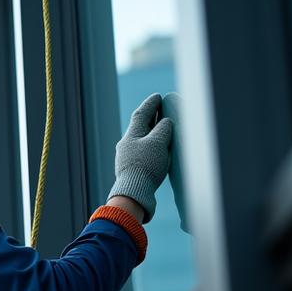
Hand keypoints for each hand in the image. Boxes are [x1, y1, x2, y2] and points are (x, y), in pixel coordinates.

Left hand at [108, 93, 173, 221]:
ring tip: (162, 128)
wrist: (133, 194)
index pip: (141, 114)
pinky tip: (159, 150)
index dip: (150, 104)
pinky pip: (144, 152)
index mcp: (131, 136)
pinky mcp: (133, 170)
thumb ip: (163, 129)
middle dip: (151, 117)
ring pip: (142, 140)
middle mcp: (126, 145)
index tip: (158, 96)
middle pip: (140, 126)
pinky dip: (153, 146)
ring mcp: (128, 158)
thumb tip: (165, 122)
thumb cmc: (145, 166)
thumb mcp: (158, 143)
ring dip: (152, 132)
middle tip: (160, 108)